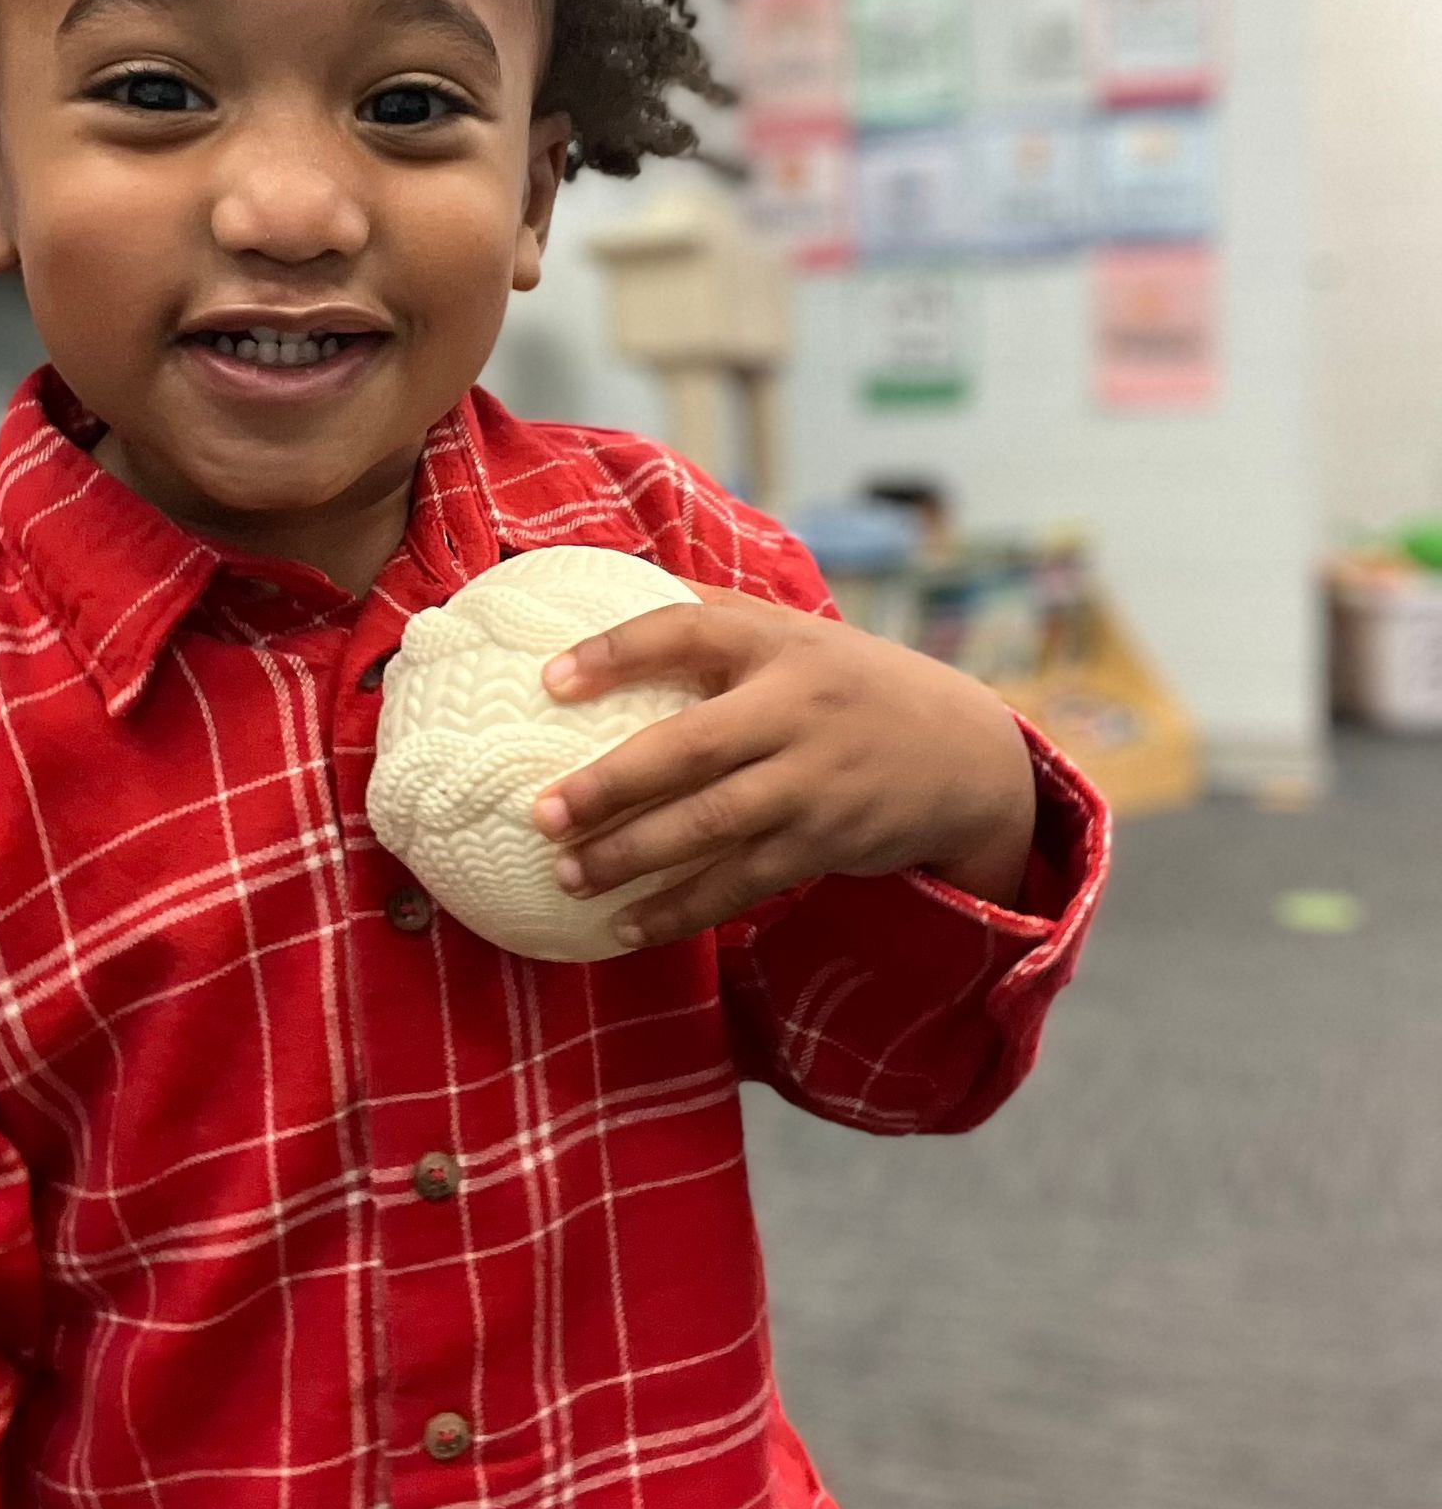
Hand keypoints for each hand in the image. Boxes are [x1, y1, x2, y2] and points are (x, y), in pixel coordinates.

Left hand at [529, 584, 1038, 948]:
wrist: (966, 755)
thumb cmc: (850, 685)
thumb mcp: (794, 633)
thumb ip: (711, 612)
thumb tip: (599, 583)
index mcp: (777, 643)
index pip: (686, 632)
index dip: (616, 652)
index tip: (549, 679)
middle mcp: (795, 709)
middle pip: (690, 747)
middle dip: (611, 784)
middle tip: (542, 812)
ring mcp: (813, 781)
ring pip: (712, 824)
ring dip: (634, 857)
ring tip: (568, 875)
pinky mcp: (825, 842)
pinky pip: (742, 882)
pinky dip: (683, 908)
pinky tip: (627, 926)